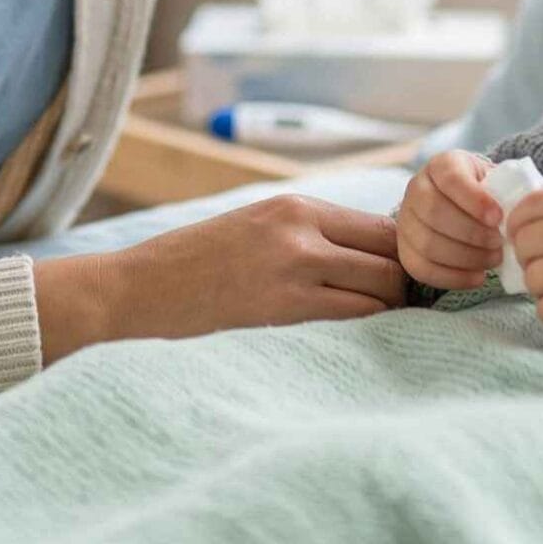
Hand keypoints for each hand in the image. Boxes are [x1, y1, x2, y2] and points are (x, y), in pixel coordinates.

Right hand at [32, 194, 403, 363]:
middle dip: (404, 283)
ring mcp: (295, 271)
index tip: (404, 275)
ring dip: (389, 309)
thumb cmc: (194, 263)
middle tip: (400, 305)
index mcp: (295, 206)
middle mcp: (302, 231)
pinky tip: (355, 337)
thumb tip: (373, 250)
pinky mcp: (284, 311)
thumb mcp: (256, 226)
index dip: (403, 253)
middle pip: (392, 256)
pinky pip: (354, 318)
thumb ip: (309, 232)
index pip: (383, 225)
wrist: (137, 290)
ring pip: (382, 290)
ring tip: (378, 323)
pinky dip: (367, 327)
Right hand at [394, 149, 505, 290]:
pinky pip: (422, 269)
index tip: (498, 218)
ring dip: (465, 258)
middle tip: (499, 243)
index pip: (451, 178)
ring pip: (427, 243)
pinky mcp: (404, 249)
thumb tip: (517, 212)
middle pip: (434, 212)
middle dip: (472, 233)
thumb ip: (505, 191)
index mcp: (441, 165)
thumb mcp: (496, 181)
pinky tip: (478, 276)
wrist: (464, 208)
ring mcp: (406, 220)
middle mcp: (416, 188)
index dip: (474, 200)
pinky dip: (453, 277)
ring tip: (493, 259)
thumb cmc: (486, 194)